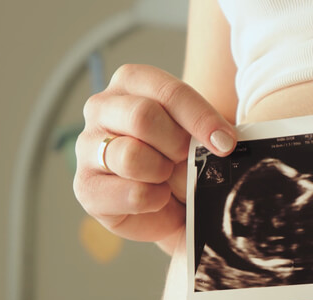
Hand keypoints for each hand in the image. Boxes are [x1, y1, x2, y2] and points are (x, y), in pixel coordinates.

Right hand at [73, 64, 236, 244]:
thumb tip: (221, 141)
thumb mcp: (200, 134)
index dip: (201, 118)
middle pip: (143, 117)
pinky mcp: (86, 187)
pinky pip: (131, 193)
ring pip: (131, 156)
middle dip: (177, 145)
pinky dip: (154, 200)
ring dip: (162, 172)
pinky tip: (156, 198)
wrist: (176, 205)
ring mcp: (87, 147)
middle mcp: (101, 108)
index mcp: (131, 82)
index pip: (168, 91)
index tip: (225, 143)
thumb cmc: (185, 159)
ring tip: (167, 179)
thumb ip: (205, 129)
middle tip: (188, 160)